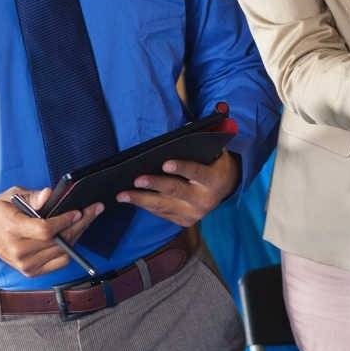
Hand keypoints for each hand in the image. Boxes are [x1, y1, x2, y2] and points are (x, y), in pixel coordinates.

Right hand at [0, 186, 103, 276]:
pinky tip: (76, 234)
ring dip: (78, 234)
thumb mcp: (11, 195)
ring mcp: (25, 265)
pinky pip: (59, 262)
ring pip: (62, 252)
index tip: (79, 210)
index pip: (45, 230)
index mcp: (11, 229)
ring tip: (88, 219)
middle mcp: (18, 251)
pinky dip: (71, 248)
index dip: (65, 221)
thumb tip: (48, 195)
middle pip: (58, 241)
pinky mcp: (31, 272)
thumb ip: (32, 196)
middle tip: (95, 209)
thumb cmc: (0, 211)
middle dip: (80, 224)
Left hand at [118, 152, 238, 226]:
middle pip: (176, 191)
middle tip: (137, 179)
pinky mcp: (184, 221)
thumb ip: (203, 142)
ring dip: (141, 199)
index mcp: (215, 180)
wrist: (226, 189)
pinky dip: (146, 206)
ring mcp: (194, 213)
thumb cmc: (215, 164)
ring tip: (122, 195)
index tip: (165, 164)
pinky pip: (162, 213)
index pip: (197, 172)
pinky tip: (132, 199)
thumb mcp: (216, 151)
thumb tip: (182, 129)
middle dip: (155, 185)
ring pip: (164, 206)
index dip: (182, 168)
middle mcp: (205, 200)